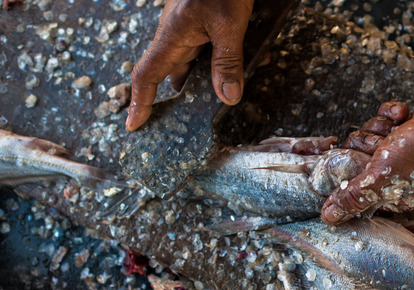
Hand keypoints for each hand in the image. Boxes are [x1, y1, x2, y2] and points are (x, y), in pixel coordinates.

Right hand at [126, 0, 253, 130]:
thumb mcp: (229, 24)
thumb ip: (228, 62)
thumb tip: (228, 98)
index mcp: (173, 36)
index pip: (147, 75)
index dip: (140, 102)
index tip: (134, 125)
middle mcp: (178, 34)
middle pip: (177, 74)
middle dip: (193, 96)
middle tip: (205, 117)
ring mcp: (191, 27)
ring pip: (201, 62)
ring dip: (221, 75)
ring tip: (244, 81)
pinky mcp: (207, 21)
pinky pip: (215, 47)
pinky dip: (232, 57)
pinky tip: (260, 57)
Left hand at [321, 90, 413, 223]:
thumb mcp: (380, 180)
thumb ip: (353, 198)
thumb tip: (329, 217)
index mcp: (390, 195)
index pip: (354, 185)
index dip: (350, 169)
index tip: (355, 161)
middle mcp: (395, 175)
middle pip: (357, 155)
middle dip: (366, 143)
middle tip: (381, 145)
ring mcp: (400, 150)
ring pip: (369, 134)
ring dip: (380, 127)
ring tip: (396, 129)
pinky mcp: (405, 128)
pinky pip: (384, 117)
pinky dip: (392, 113)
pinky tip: (404, 116)